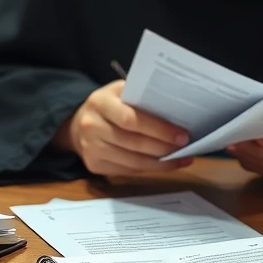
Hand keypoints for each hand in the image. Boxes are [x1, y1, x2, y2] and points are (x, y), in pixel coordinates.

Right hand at [54, 80, 192, 175]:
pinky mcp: (94, 165)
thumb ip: (141, 98)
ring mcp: (91, 148)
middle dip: (163, 147)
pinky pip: (127, 171)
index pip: (131, 119)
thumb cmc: (108, 105)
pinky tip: (164, 165)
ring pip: (133, 162)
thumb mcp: (119, 92)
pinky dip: (149, 170)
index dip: (159, 129)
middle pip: (134, 143)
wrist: (78, 122)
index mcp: (100, 102)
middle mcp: (92, 126)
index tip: (182, 135)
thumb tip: (176, 113)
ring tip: (181, 159)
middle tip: (185, 147)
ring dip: (160, 163)